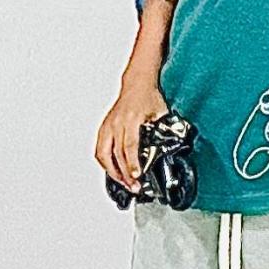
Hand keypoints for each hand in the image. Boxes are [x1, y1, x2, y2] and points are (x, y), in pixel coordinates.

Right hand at [96, 79, 167, 194]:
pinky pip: (100, 150)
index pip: (130, 146)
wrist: (137, 83)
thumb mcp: (160, 112)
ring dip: (113, 171)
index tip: (136, 175)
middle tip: (133, 185)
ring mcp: (108, 126)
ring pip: (104, 155)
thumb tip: (168, 146)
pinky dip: (104, 163)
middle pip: (117, 154)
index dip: (132, 163)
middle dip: (125, 173)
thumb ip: (161, 129)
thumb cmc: (149, 96)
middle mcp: (117, 123)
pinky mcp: (104, 128)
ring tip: (122, 182)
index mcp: (132, 119)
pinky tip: (111, 170)